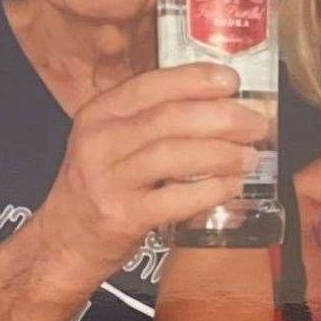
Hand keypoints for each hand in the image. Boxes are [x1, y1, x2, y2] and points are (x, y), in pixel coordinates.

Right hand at [37, 64, 268, 273]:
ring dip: (222, 153)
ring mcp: (109, 181)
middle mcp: (99, 142)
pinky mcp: (123, 217)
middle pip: (170, 119)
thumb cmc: (100, 184)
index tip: (232, 81)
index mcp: (99, 114)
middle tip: (256, 124)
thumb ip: (149, 118)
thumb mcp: (109, 140)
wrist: (65, 241)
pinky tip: (232, 186)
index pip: (151, 85)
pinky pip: (177, 198)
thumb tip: (218, 100)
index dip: (195, 80)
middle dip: (222, 117)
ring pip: (175, 155)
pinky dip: (212, 190)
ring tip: (250, 156)